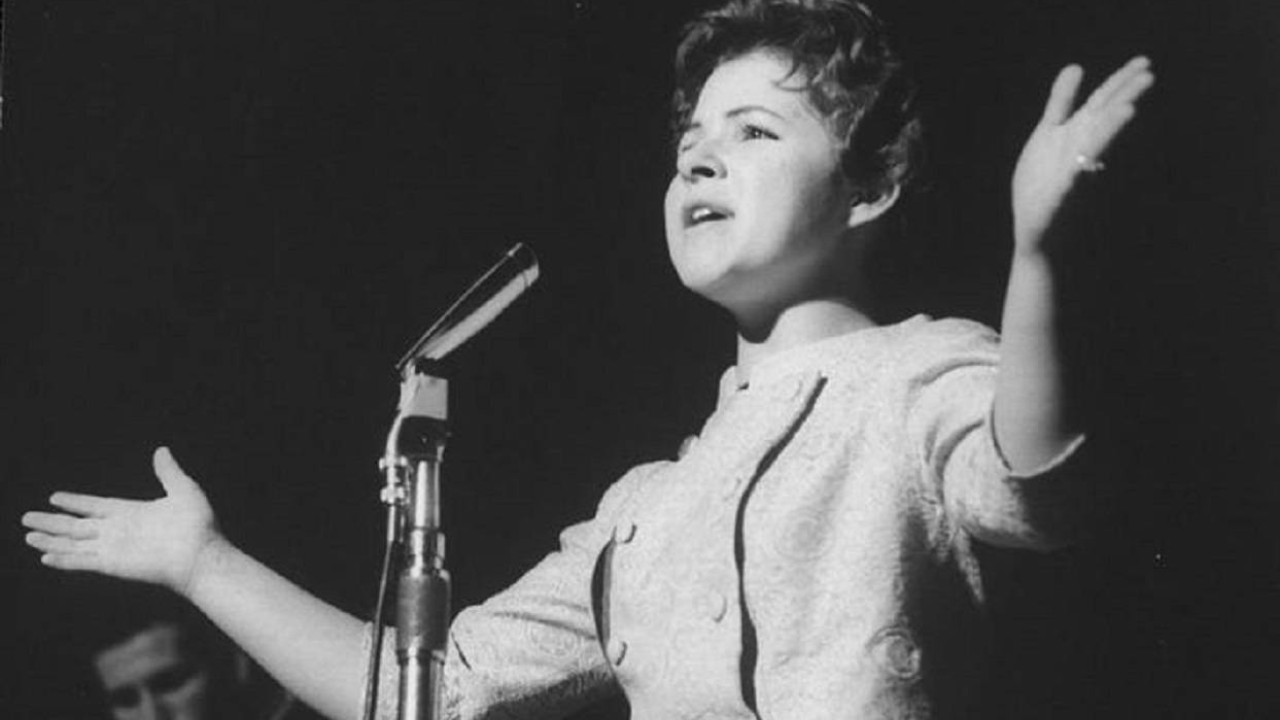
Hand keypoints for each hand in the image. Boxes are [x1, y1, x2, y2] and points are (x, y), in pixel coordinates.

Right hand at [22, 447, 222, 596]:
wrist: (201, 554)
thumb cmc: (198, 525)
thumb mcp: (183, 490)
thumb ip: (168, 472)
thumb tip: (161, 450)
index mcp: (132, 512)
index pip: (95, 506)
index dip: (75, 502)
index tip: (55, 498)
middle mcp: (118, 530)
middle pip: (77, 525)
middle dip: (52, 521)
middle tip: (26, 518)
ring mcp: (114, 548)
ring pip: (73, 542)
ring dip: (51, 539)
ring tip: (28, 535)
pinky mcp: (112, 563)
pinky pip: (82, 560)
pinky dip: (64, 558)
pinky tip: (45, 555)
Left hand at [1012, 56, 1154, 252]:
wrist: (1038, 237)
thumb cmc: (1044, 185)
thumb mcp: (1048, 135)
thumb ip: (1061, 102)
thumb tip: (1076, 65)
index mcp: (1074, 135)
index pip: (1101, 104)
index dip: (1119, 83)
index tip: (1144, 62)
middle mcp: (1077, 153)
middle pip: (1101, 120)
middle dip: (1122, 98)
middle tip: (1149, 75)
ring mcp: (1068, 177)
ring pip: (1090, 150)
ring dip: (1107, 130)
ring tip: (1127, 110)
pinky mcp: (1054, 203)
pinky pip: (1063, 188)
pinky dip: (1071, 176)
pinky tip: (1075, 169)